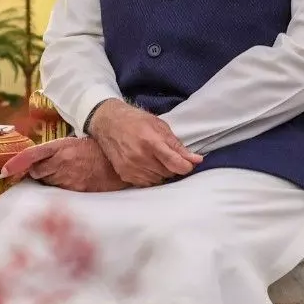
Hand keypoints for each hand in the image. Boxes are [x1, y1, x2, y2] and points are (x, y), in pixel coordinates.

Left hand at [6, 138, 128, 192]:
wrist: (119, 163)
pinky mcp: (76, 192)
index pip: (32, 154)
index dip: (16, 163)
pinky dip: (61, 190)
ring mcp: (69, 179)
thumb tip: (34, 164)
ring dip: (51, 181)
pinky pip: (60, 193)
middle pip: (37, 172)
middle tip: (54, 168)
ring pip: (47, 184)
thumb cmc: (95, 151)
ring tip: (68, 174)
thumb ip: (53, 152)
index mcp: (60, 147)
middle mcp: (62, 163)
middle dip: (40, 172)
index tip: (4, 171)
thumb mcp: (73, 143)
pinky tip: (74, 182)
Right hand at [87, 99, 201, 186]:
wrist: (108, 123)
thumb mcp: (160, 126)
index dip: (186, 166)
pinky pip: (146, 183)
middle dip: (173, 166)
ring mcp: (131, 167)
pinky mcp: (124, 174)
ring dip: (161, 172)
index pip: (176, 163)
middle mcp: (140, 157)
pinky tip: (146, 164)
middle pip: (169, 173)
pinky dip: (150, 176)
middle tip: (168, 157)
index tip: (188, 163)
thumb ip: (177, 146)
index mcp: (151, 142)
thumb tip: (196, 160)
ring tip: (156, 159)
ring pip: (158, 180)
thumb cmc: (136, 121)